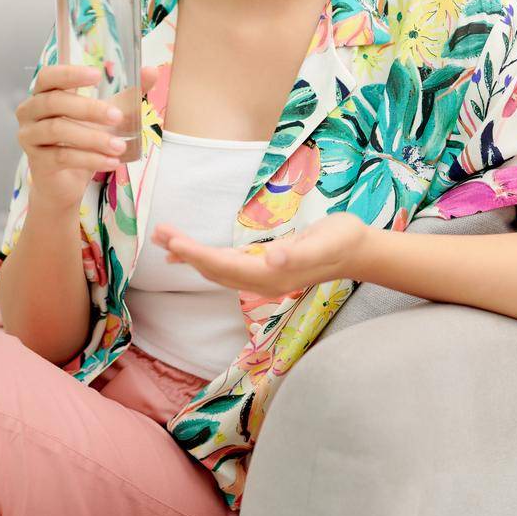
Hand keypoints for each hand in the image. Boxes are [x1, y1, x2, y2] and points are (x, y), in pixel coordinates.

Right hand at [17, 62, 160, 212]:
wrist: (66, 183)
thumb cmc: (84, 140)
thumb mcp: (108, 114)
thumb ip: (128, 93)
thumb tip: (151, 70)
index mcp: (44, 94)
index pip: (48, 76)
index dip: (69, 74)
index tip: (97, 75)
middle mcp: (30, 112)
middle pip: (54, 102)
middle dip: (88, 108)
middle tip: (117, 116)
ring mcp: (29, 137)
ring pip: (57, 130)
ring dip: (92, 137)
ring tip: (119, 146)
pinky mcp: (37, 162)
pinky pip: (62, 156)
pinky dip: (90, 159)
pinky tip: (111, 162)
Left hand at [151, 211, 371, 298]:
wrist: (359, 250)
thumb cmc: (342, 240)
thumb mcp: (324, 241)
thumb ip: (298, 252)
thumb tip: (272, 259)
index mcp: (271, 276)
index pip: (224, 266)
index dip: (197, 255)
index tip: (172, 243)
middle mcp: (261, 282)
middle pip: (213, 269)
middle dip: (184, 253)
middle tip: (157, 233)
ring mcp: (262, 278)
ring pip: (216, 269)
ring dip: (189, 255)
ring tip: (163, 239)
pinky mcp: (263, 269)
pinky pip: (225, 266)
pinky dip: (203, 257)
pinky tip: (187, 252)